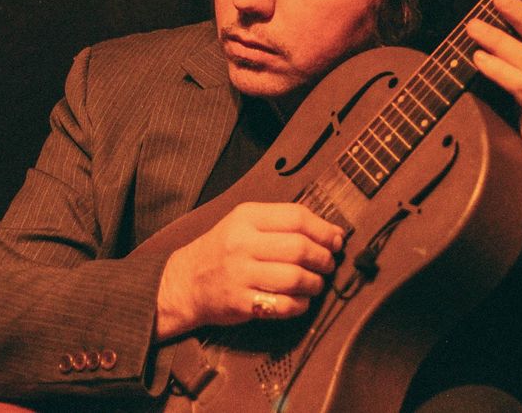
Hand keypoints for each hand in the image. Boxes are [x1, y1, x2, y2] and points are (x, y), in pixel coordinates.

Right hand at [155, 202, 344, 339]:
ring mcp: (240, 274)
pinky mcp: (241, 303)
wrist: (186, 281)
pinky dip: (301, 304)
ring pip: (295, 278)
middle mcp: (242, 243)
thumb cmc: (224, 250)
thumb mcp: (245, 223)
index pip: (296, 217)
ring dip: (315, 283)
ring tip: (316, 283)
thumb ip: (285, 223)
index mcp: (246, 217)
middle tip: (328, 264)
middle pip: (300, 248)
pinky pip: (284, 305)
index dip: (324, 230)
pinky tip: (300, 300)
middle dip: (324, 258)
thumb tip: (335, 233)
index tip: (336, 240)